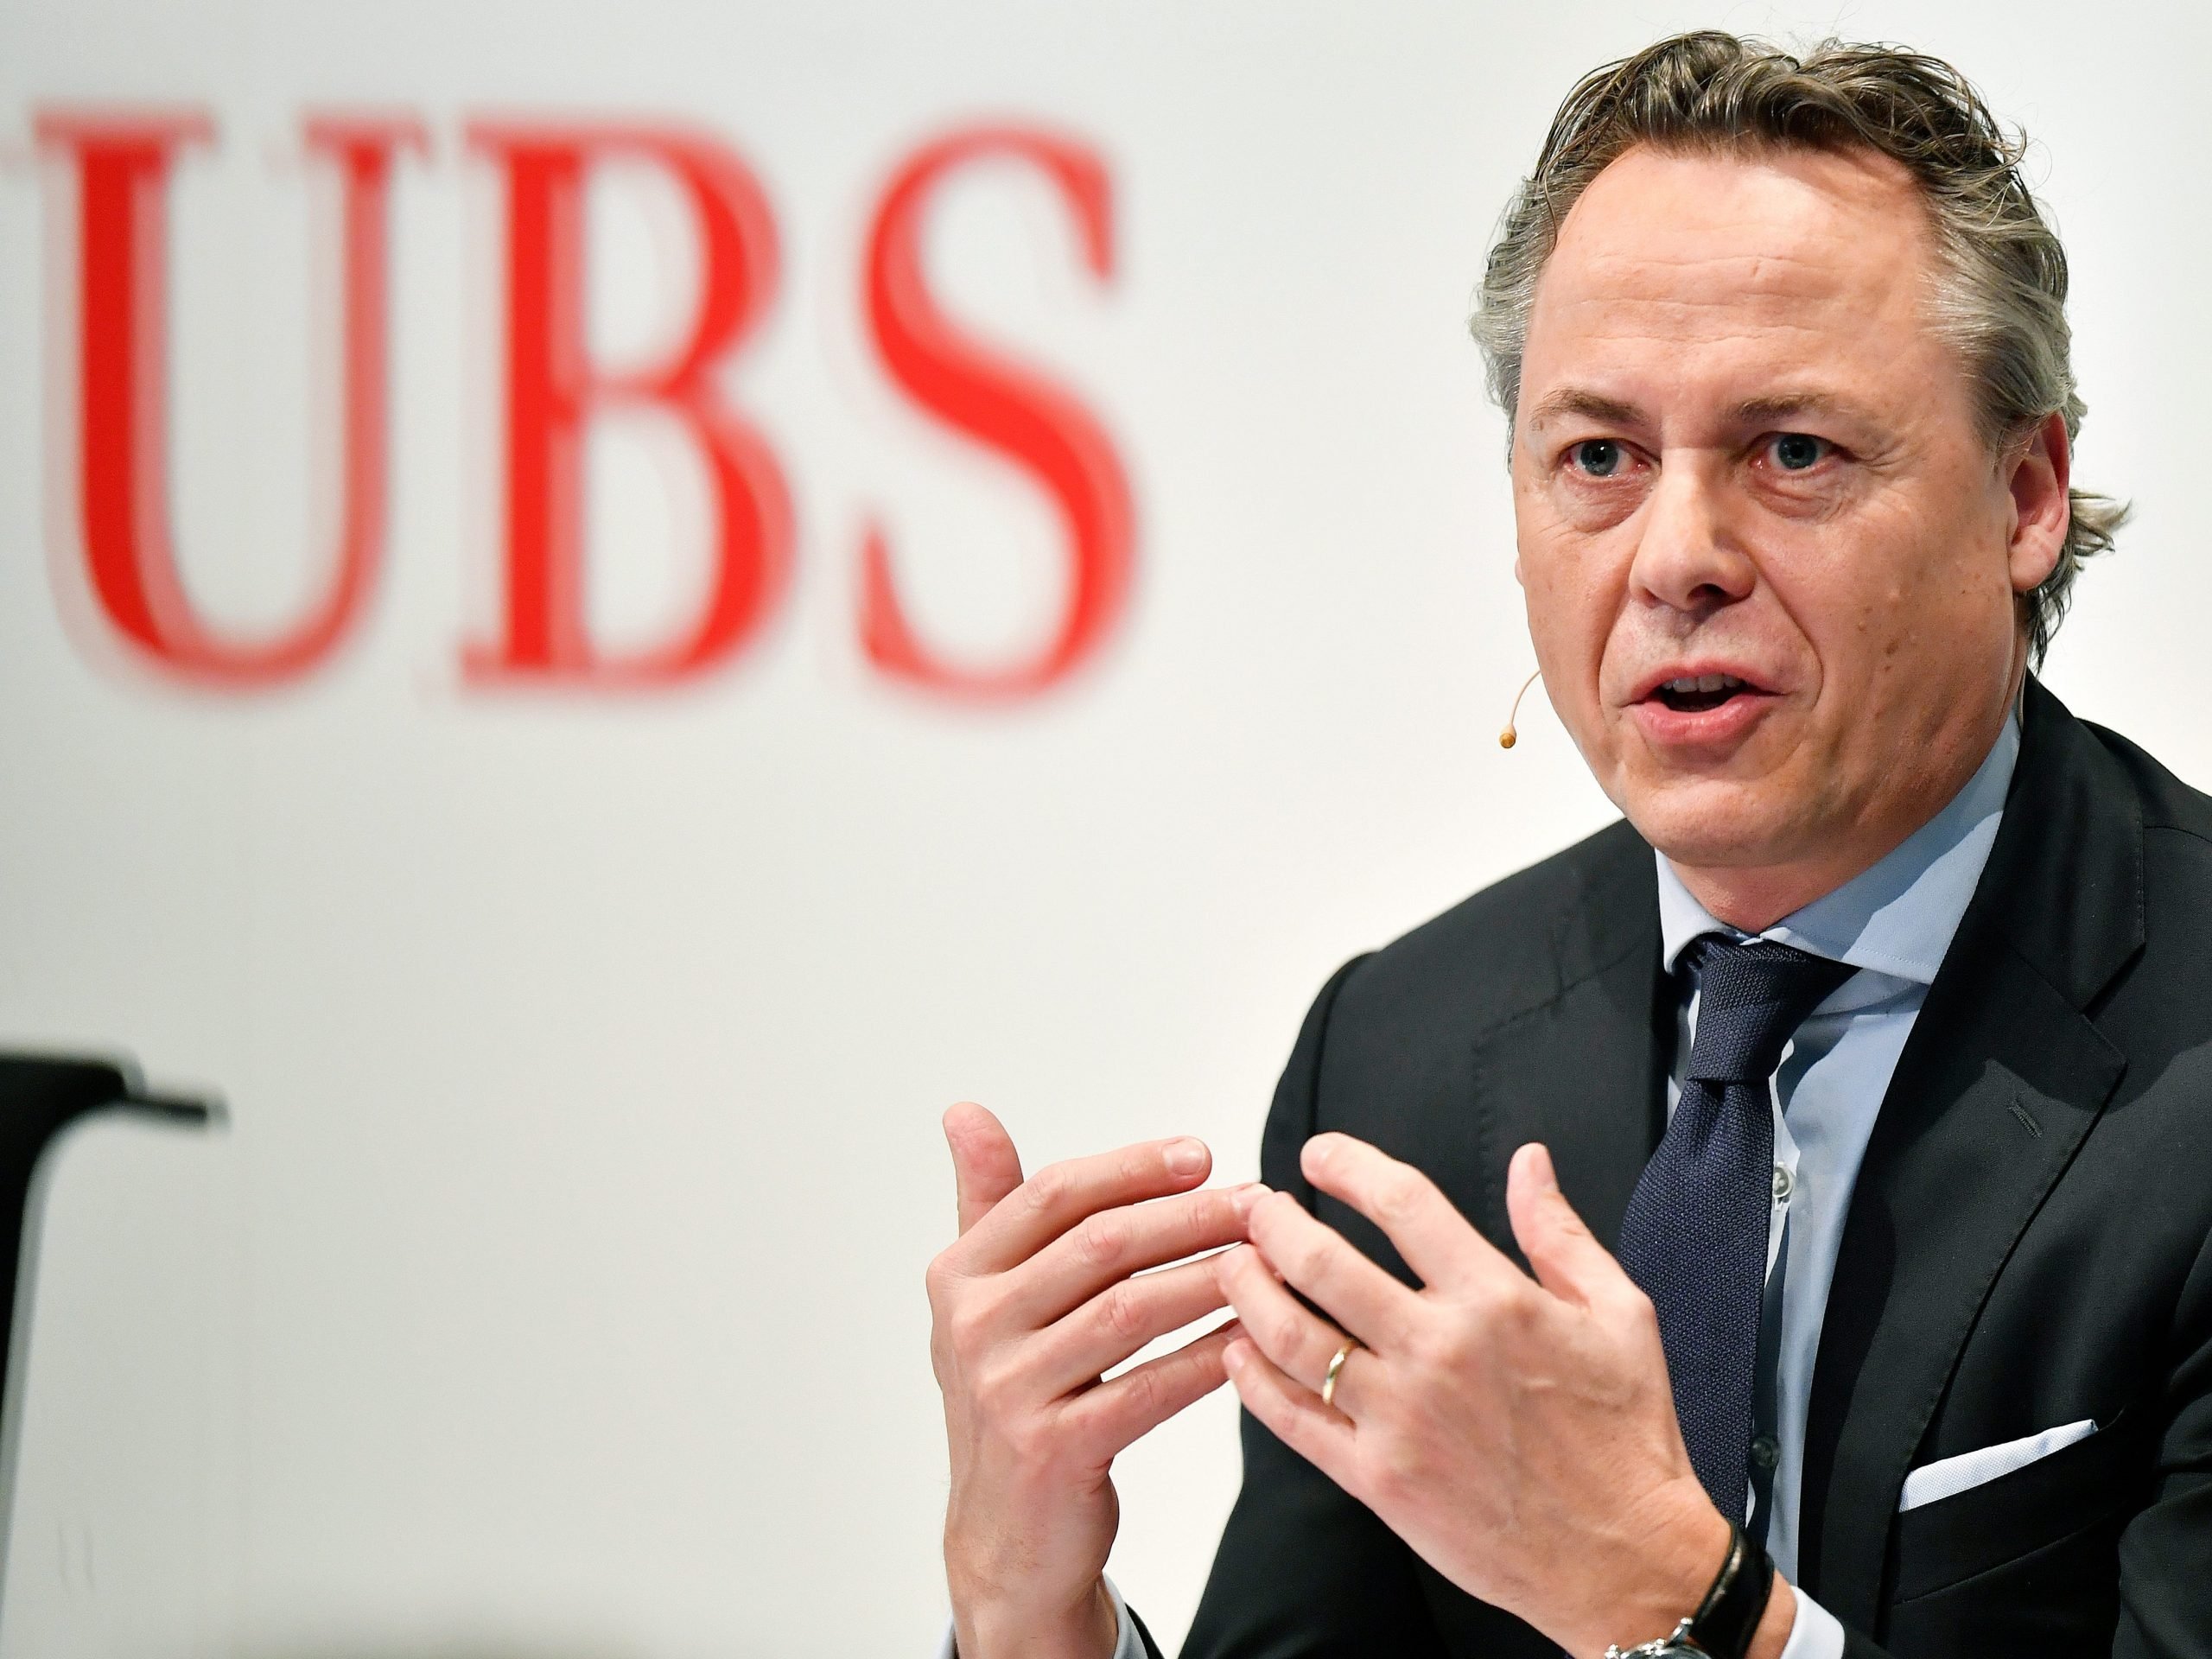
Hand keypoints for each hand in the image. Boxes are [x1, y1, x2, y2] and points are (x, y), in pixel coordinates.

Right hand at [929, 1102, 1263, 1658]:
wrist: (1005, 1536)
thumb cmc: (1013, 1394)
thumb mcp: (983, 1297)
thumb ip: (987, 1202)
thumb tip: (964, 1111)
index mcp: (960, 1274)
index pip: (1055, 1195)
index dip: (1133, 1168)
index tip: (1203, 1154)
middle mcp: (974, 1327)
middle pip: (1101, 1245)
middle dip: (1189, 1216)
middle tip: (1257, 1201)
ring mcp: (1009, 1390)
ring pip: (1132, 1310)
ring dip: (1210, 1277)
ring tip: (1268, 1258)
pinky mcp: (1053, 1449)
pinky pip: (1151, 1387)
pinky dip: (1208, 1357)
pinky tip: (1252, 1336)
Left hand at [1216, 1135, 1795, 1658]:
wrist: (1627, 1559)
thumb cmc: (1626, 1438)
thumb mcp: (1620, 1313)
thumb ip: (1559, 1231)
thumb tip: (1529, 1161)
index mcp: (1498, 1301)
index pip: (1403, 1204)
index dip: (1349, 1165)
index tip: (1320, 1156)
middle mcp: (1441, 1352)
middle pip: (1323, 1264)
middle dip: (1274, 1223)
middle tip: (1256, 1209)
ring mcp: (1403, 1418)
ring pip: (1292, 1338)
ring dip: (1248, 1291)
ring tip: (1234, 1266)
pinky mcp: (1380, 1480)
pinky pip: (1294, 1419)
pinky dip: (1253, 1379)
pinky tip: (1238, 1350)